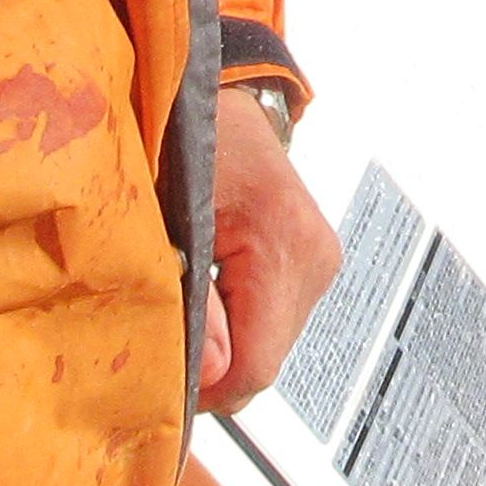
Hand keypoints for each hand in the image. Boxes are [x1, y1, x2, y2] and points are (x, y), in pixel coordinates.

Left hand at [197, 85, 338, 413]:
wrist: (218, 97)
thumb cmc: (186, 141)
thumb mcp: (170, 220)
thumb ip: (190, 304)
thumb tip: (210, 374)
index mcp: (281, 243)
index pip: (256, 364)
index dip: (208, 389)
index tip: (165, 384)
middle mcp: (314, 256)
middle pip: (266, 360)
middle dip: (216, 364)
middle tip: (166, 335)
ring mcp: (320, 259)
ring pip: (272, 344)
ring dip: (229, 341)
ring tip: (189, 301)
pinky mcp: (316, 261)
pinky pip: (276, 319)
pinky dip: (242, 320)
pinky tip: (213, 290)